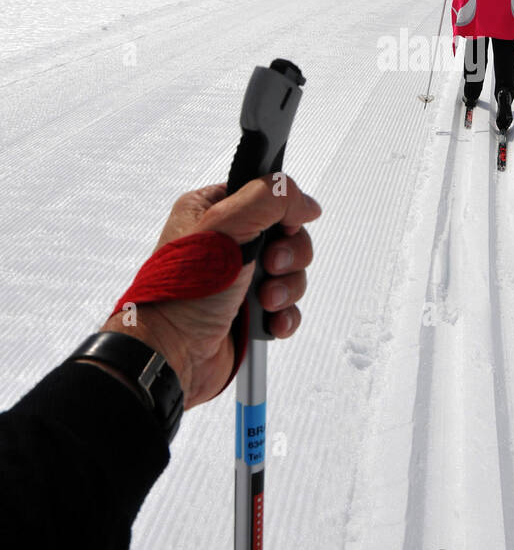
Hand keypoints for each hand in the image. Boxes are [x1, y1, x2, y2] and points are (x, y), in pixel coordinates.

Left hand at [99, 176, 321, 407]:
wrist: (172, 353)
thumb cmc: (182, 293)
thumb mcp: (226, 228)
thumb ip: (270, 199)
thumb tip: (305, 204)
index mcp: (212, 210)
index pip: (266, 196)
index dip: (283, 213)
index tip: (281, 229)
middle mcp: (227, 243)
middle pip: (287, 236)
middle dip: (288, 256)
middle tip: (268, 267)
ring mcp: (240, 278)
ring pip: (291, 272)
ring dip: (286, 288)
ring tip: (264, 301)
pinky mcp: (250, 311)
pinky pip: (288, 306)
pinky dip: (285, 314)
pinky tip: (270, 320)